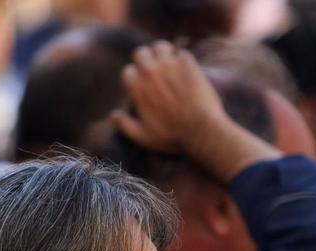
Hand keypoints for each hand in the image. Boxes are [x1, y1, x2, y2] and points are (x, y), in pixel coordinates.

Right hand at [113, 41, 228, 153]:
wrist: (201, 131)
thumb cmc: (173, 137)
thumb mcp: (144, 138)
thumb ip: (125, 126)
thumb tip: (114, 116)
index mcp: (137, 88)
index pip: (128, 71)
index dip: (134, 78)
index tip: (142, 83)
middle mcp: (150, 73)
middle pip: (141, 53)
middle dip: (146, 59)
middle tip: (155, 68)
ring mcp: (170, 66)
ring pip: (161, 46)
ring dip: (164, 53)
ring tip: (171, 61)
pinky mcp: (189, 65)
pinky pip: (183, 53)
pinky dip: (185, 60)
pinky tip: (188, 69)